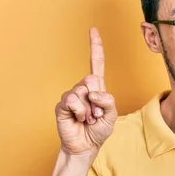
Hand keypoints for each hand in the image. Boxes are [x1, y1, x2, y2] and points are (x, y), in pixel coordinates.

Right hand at [55, 27, 117, 156]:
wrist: (86, 146)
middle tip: (97, 115)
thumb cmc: (98, 130)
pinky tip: (78, 119)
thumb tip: (93, 92)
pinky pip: (73, 100)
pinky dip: (80, 112)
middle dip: (98, 99)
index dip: (95, 46)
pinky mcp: (62, 104)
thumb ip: (108, 101)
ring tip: (88, 119)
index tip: (93, 29)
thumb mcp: (111, 115)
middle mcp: (83, 88)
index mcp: (97, 87)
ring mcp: (72, 95)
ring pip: (83, 91)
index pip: (96, 63)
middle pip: (92, 78)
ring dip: (90, 110)